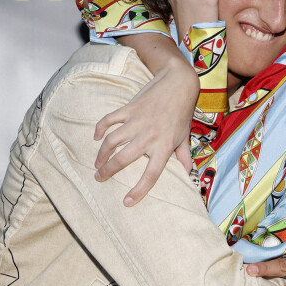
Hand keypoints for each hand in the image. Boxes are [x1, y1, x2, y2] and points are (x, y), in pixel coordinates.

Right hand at [93, 51, 198, 204]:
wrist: (177, 83)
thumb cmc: (182, 112)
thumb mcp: (185, 136)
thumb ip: (183, 156)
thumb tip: (188, 173)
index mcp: (164, 147)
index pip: (151, 175)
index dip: (138, 190)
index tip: (127, 202)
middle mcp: (149, 137)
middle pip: (123, 160)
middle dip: (108, 171)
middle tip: (99, 178)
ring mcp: (137, 122)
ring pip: (111, 142)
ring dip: (101, 154)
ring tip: (97, 163)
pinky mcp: (128, 109)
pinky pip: (109, 120)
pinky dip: (100, 129)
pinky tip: (96, 136)